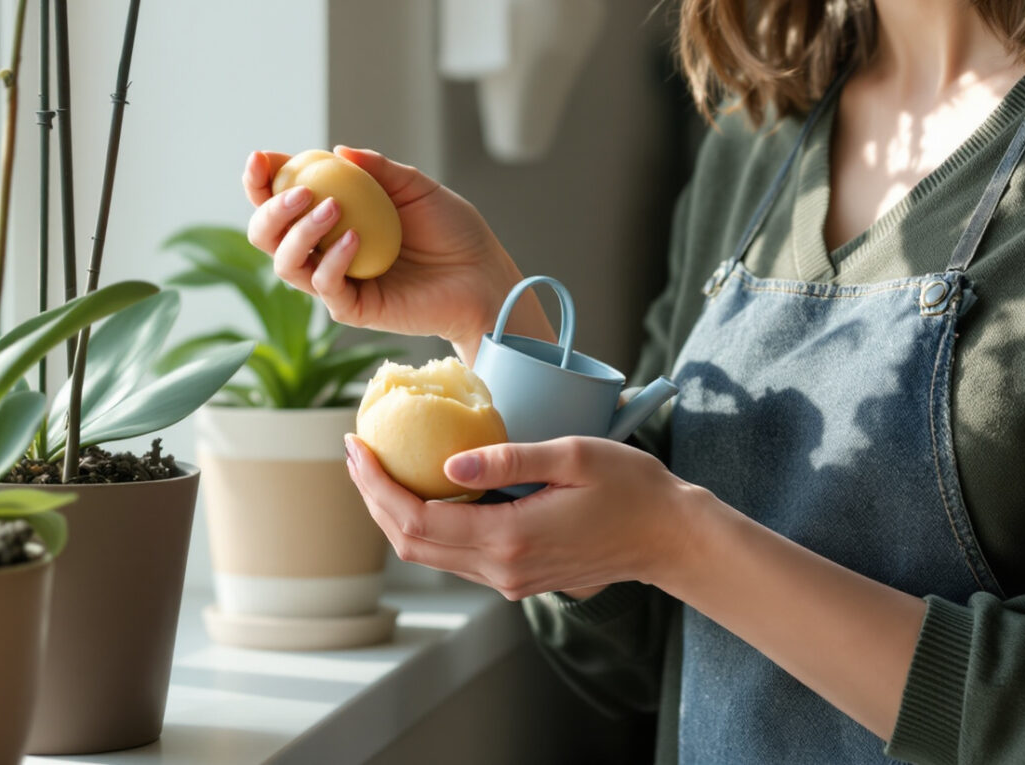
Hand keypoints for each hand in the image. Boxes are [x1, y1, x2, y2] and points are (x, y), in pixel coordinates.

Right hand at [242, 146, 546, 355]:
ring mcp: (336, 280)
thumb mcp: (416, 187)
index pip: (282, 198)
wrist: (483, 275)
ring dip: (298, 232)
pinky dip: (332, 260)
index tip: (260, 158)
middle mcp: (325, 249)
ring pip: (286, 263)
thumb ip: (378, 169)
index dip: (262, 180)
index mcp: (334, 217)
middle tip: (300, 191)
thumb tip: (337, 152)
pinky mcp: (353, 307)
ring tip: (332, 207)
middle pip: (267, 235)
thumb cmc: (452, 231)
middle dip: (269, 209)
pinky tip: (354, 238)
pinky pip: (324, 286)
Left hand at [343, 433, 701, 600]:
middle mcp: (501, 570)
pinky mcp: (517, 577)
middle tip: (355, 449)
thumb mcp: (574, 456)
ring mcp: (508, 580)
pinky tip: (424, 487)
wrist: (670, 538)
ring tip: (378, 464)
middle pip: (410, 542)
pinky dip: (427, 522)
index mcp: (509, 539)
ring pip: (429, 553)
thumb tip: (446, 462)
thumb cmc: (631, 488)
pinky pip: (455, 554)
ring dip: (395, 511)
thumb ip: (508, 459)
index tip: (354, 444)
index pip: (416, 519)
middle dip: (373, 496)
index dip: (376, 484)